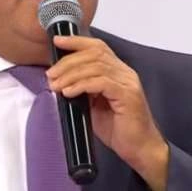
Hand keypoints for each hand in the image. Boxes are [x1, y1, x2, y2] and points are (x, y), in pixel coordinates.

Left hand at [46, 35, 168, 190]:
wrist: (140, 150)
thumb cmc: (119, 130)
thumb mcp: (94, 106)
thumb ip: (83, 90)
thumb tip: (59, 81)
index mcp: (118, 72)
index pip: (98, 47)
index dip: (77, 41)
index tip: (57, 41)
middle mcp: (125, 73)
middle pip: (94, 54)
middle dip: (68, 61)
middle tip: (51, 74)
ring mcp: (128, 83)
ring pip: (96, 67)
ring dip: (71, 74)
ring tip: (56, 85)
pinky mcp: (128, 96)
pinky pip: (101, 82)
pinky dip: (82, 85)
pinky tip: (69, 92)